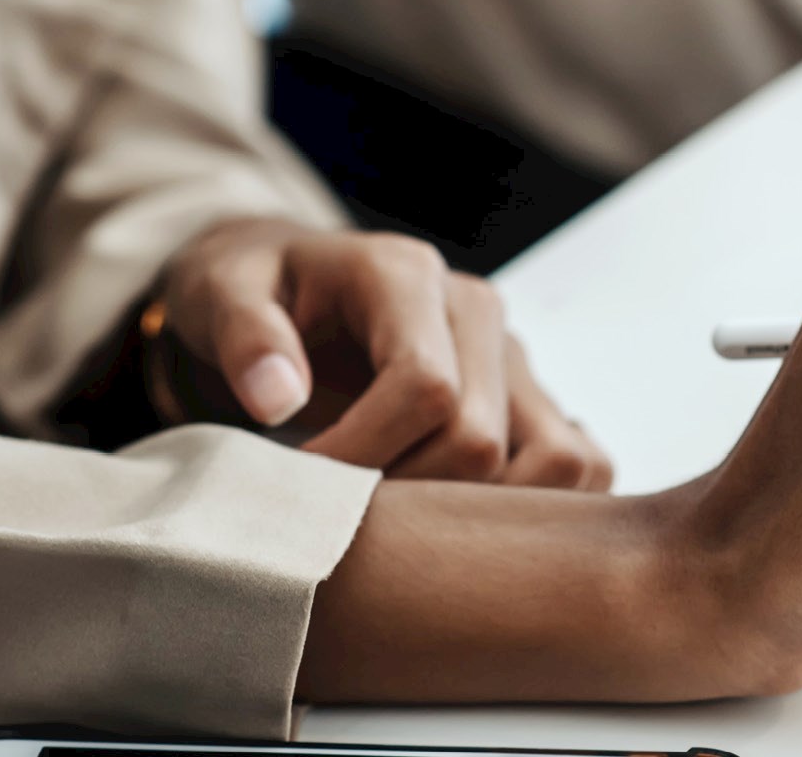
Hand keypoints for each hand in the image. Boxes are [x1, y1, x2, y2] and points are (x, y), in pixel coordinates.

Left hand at [159, 218, 611, 487]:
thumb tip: (278, 399)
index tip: (299, 488)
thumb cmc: (250, 290)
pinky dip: (536, 508)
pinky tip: (459, 522)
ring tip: (399, 523)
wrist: (286, 283)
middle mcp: (477, 312)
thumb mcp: (220, 291)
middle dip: (405, 497)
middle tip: (336, 514)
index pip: (427, 386)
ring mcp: (512, 357)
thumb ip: (244, 336)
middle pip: (481, 440)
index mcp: (407, 277)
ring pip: (554, 462)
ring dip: (478, 514)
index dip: (362, 456)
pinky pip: (582, 464)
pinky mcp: (531, 397)